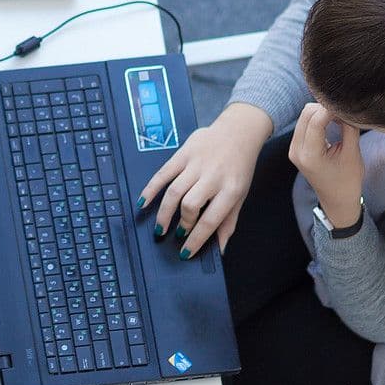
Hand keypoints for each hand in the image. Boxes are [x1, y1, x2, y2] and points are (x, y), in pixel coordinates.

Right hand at [140, 102, 271, 256]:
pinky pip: (163, 173)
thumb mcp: (241, 195)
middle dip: (182, 223)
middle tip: (178, 233)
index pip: (211, 220)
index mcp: (230, 189)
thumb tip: (220, 248)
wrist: (239, 131)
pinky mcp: (184, 153)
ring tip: (161, 227)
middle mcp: (213, 176)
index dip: (196, 240)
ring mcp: (197, 163)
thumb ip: (229, 222)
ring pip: (174, 191)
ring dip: (164, 212)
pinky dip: (151, 188)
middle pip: (190, 205)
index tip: (186, 252)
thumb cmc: (240, 166)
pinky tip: (144, 202)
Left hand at [288, 102, 363, 228]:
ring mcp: (294, 149)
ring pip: (305, 115)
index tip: (348, 107)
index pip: (317, 119)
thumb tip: (345, 106)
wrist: (337, 199)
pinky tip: (332, 124)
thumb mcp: (352, 153)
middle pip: (307, 113)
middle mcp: (297, 151)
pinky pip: (304, 123)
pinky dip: (318, 119)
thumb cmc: (348, 180)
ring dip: (322, 112)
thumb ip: (348, 127)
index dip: (333, 108)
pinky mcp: (296, 147)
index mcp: (310, 155)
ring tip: (340, 119)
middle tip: (344, 113)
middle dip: (326, 108)